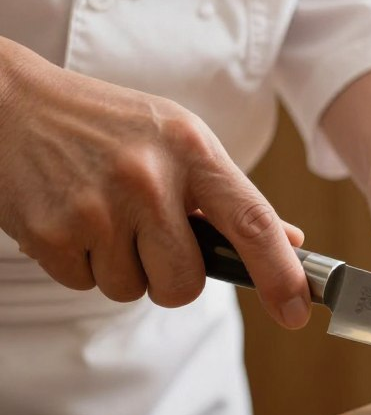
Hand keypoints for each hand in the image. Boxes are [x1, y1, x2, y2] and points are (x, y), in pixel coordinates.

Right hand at [0, 37, 310, 327]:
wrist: (9, 103)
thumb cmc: (107, 126)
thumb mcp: (179, 139)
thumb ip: (231, 195)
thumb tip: (289, 240)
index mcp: (192, 150)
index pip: (252, 222)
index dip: (282, 274)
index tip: (298, 311)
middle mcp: (149, 179)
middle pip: (185, 283)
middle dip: (170, 278)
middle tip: (148, 239)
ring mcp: (98, 207)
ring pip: (132, 290)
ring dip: (120, 267)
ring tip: (101, 214)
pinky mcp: (52, 233)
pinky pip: (86, 285)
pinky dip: (81, 263)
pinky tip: (71, 218)